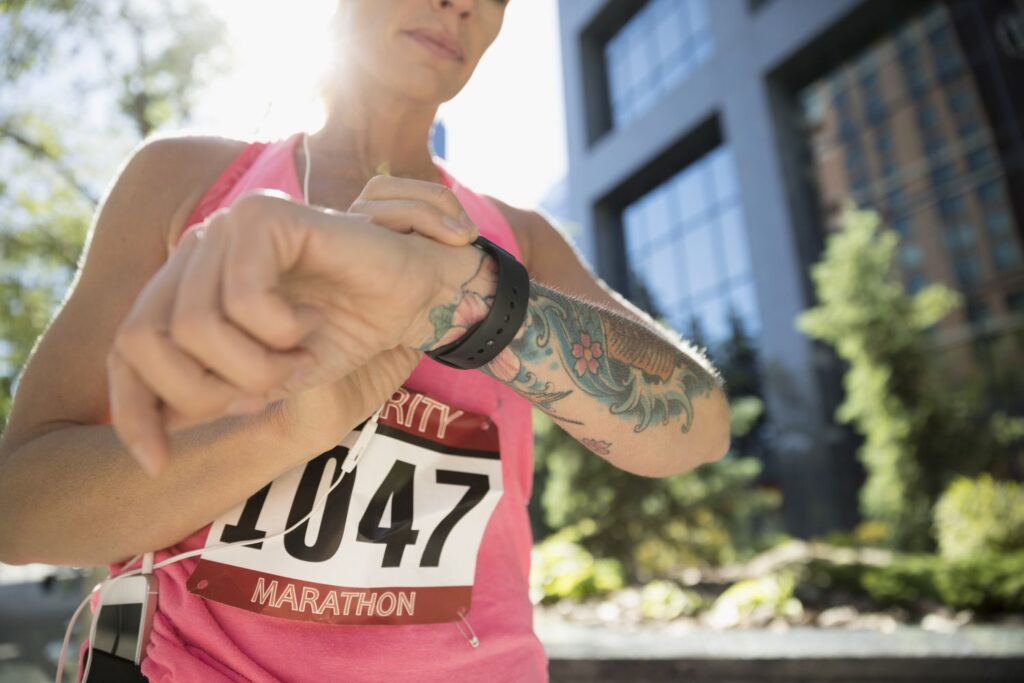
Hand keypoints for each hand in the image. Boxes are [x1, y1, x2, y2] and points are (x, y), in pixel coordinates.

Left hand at [108, 176, 480, 475]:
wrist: (412, 298)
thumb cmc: (344, 333)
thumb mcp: (268, 380)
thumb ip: (210, 394)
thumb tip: (151, 431)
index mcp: (190, 284)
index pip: (128, 347)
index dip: (132, 409)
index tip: (157, 463)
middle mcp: (198, 250)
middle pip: (145, 339)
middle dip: (202, 391)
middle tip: (263, 395)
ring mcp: (228, 228)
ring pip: (195, 325)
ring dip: (256, 367)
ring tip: (300, 361)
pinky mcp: (265, 216)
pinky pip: (244, 298)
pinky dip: (281, 332)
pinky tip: (310, 327)